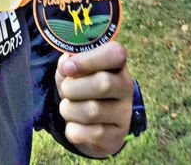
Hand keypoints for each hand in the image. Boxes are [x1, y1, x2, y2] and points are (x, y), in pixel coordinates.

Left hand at [55, 41, 133, 157]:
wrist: (91, 122)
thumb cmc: (81, 85)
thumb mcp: (74, 70)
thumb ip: (69, 63)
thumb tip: (65, 64)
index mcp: (117, 64)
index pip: (115, 54)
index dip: (89, 59)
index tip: (67, 67)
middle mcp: (125, 87)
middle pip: (102, 83)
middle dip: (73, 87)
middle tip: (65, 89)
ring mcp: (124, 114)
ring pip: (92, 111)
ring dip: (69, 109)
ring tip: (68, 107)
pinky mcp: (117, 137)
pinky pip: (90, 134)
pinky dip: (73, 130)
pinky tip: (75, 125)